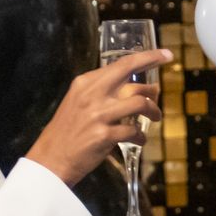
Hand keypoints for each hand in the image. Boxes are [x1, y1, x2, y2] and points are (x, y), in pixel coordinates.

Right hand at [27, 49, 173, 185]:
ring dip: (152, 111)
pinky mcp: (104, 136)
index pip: (123, 63)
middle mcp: (93, 94)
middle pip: (133, 79)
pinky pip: (134, 132)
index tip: (166, 55)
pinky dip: (141, 136)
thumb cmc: (67, 131)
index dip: (149, 57)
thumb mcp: (77, 101)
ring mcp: (99, 115)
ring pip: (139, 103)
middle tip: (159, 95)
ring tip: (154, 118)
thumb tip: (128, 87)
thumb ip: (99, 91)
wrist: (50, 159)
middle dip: (153, 86)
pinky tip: (139, 140)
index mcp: (86, 82)